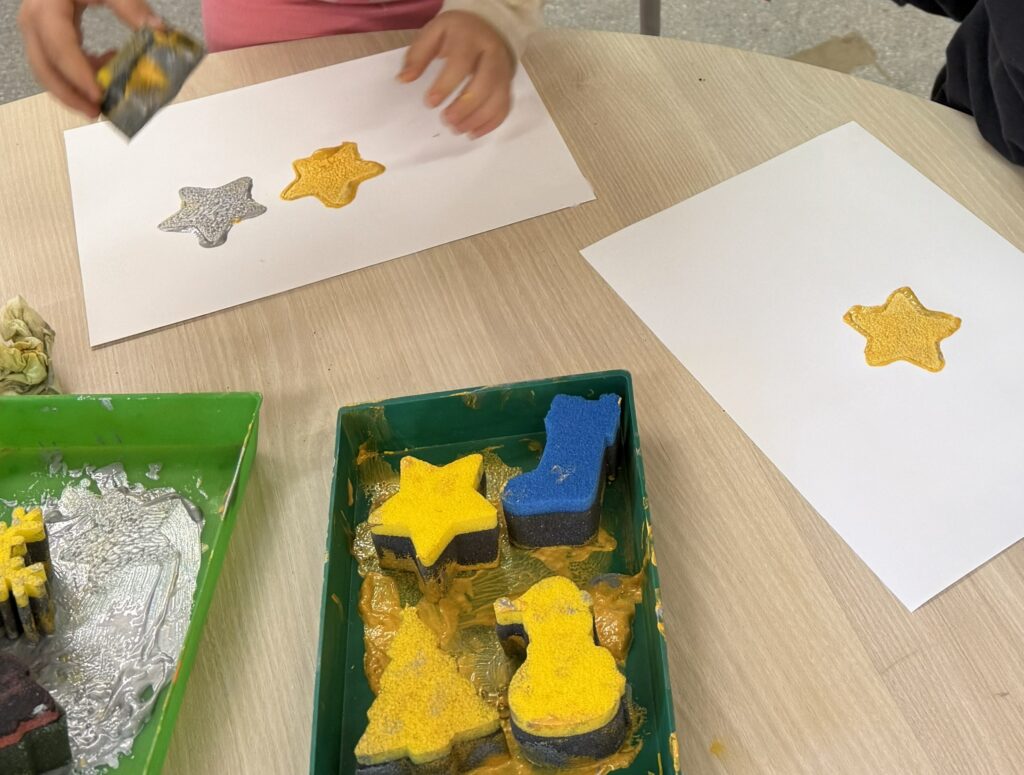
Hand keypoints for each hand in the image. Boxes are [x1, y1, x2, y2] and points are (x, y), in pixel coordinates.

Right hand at [18, 0, 161, 116]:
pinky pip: (58, 63)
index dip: (78, 74)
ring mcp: (37, 28)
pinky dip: (81, 73)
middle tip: (98, 112)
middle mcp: (35, 19)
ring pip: (48, 69)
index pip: (59, 46)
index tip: (99, 95)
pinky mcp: (46, 34)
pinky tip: (105, 69)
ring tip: (105, 101)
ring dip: (75, 90)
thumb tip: (159, 31)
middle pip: (44, 66)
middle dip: (70, 95)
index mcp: (47, 7)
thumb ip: (130, 6)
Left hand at [399, 10, 513, 138]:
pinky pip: (504, 107)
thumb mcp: (433, 34)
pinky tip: (472, 133)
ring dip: (477, 119)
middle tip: (446, 121)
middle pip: (485, 83)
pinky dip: (490, 124)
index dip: (446, 85)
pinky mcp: (508, 85)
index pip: (462, 62)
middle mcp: (492, 53)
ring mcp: (503, 71)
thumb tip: (403, 79)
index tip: (430, 103)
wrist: (488, 26)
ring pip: (497, 98)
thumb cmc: (455, 33)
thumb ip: (418, 55)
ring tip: (457, 129)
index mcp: (470, 37)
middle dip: (465, 106)